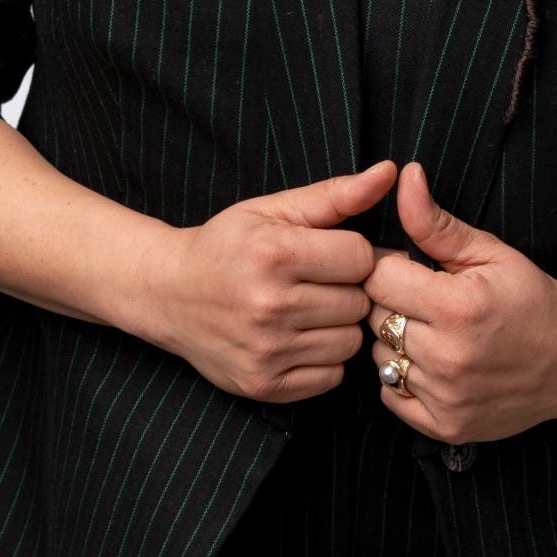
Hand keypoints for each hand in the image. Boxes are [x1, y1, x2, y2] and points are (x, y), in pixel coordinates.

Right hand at [126, 160, 394, 401]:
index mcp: (274, 254)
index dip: (350, 253)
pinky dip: (322, 359)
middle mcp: (269, 305)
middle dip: (344, 290)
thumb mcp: (274, 210)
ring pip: (350, 342)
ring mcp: (266, 351)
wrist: (167, 293)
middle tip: (313, 283)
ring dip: (337, 326)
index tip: (325, 254)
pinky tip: (296, 338)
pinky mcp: (264, 385)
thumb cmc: (226, 246)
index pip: (361, 257)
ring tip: (305, 310)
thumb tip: (389, 171)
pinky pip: (331, 377)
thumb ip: (336, 194)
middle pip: (359, 302)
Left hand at [361, 161, 556, 442]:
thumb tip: (404, 177)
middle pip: (375, 318)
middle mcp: (447, 357)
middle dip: (391, 304)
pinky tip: (433, 364)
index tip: (411, 269)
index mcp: (456, 307)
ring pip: (379, 358)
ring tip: (432, 332)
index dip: (389, 268)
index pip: (377, 279)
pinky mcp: (446, 426)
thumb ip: (436, 222)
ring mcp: (446, 397)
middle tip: (424, 301)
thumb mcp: (490, 252)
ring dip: (395, 343)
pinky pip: (391, 396)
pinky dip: (403, 379)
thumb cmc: (534, 299)